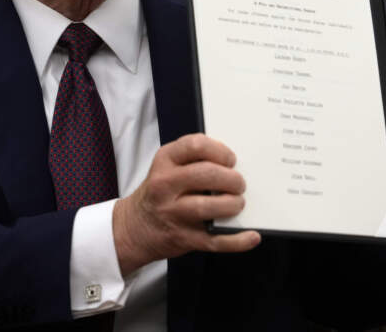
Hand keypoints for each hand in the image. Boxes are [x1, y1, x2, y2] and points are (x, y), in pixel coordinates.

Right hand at [112, 133, 260, 275]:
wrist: (134, 228)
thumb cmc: (159, 193)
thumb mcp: (166, 167)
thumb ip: (194, 161)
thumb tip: (234, 165)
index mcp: (164, 161)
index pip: (196, 145)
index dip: (220, 151)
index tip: (231, 160)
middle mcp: (165, 185)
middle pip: (206, 175)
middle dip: (231, 179)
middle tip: (238, 184)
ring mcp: (173, 213)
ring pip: (208, 207)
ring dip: (231, 205)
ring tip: (237, 204)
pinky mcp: (183, 238)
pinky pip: (214, 240)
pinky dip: (237, 240)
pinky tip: (252, 236)